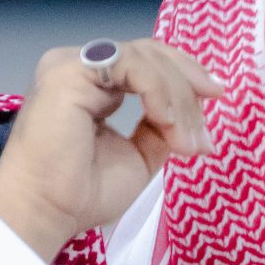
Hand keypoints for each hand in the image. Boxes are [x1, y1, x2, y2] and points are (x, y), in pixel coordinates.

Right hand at [0, 38, 224, 261]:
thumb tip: (191, 120)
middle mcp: (81, 68)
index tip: (216, 97)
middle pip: (150, 53)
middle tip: (203, 135)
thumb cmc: (82, 193)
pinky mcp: (70, 72)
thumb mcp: (139, 156)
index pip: (147, 61)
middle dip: (189, 88)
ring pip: (145, 58)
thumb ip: (159, 129)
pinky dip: (158, 91)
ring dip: (178, 99)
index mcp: (94, 84)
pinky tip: (165, 121)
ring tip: (186, 142)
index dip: (185, 74)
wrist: (49, 211)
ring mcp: (73, 65)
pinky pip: (129, 64)